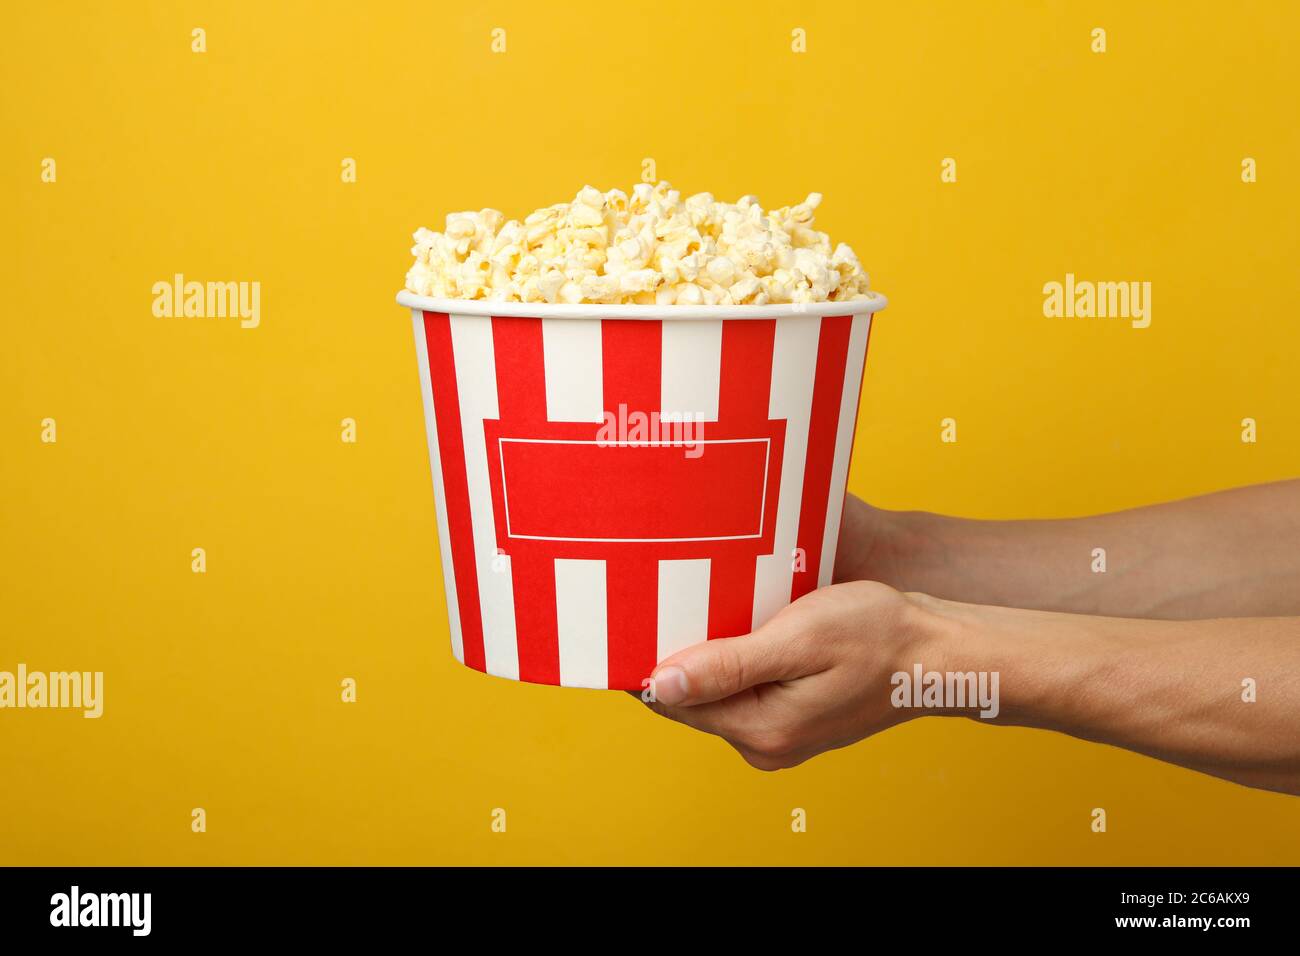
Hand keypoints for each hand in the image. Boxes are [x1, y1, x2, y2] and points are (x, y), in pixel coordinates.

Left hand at [641, 580, 941, 769]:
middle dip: (679, 651)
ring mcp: (782, 736)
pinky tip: (743, 622)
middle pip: (692, 697)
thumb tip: (659, 684)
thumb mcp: (796, 640)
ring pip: (718, 691)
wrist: (938, 652)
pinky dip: (737, 657)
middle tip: (672, 590)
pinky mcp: (795, 720)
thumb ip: (726, 666)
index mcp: (760, 730)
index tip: (636, 610)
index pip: (671, 700)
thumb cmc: (876, 635)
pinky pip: (745, 689)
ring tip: (707, 599)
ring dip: (709, 651)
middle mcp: (765, 744)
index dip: (648, 655)